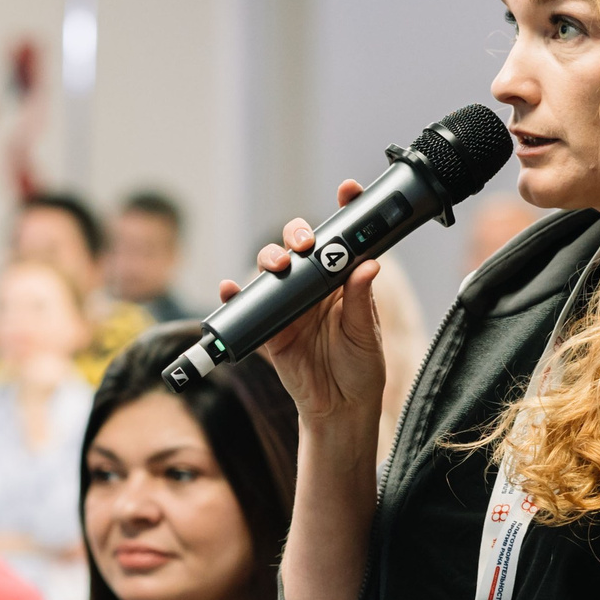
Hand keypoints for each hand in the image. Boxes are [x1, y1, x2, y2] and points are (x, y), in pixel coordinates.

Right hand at [219, 184, 384, 429]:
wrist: (340, 408)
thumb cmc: (360, 368)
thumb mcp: (366, 333)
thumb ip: (361, 299)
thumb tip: (368, 263)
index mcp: (343, 281)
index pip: (343, 240)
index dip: (345, 210)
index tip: (348, 190)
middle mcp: (314, 286)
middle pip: (300, 246)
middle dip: (298, 235)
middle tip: (305, 244)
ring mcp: (289, 304)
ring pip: (272, 269)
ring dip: (269, 259)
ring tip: (276, 266)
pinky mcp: (269, 327)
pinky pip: (247, 306)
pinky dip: (235, 294)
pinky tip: (231, 288)